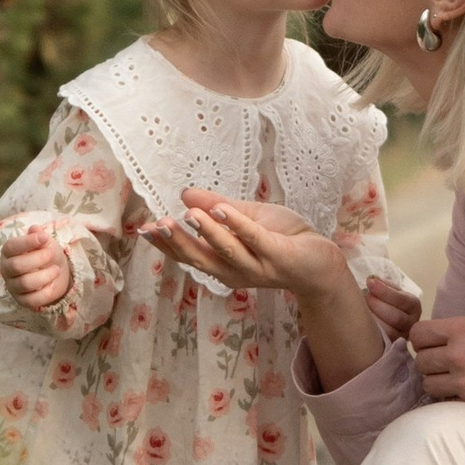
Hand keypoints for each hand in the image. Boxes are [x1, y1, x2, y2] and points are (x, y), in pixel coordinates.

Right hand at [0, 224, 74, 312]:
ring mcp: (13, 287)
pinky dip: (46, 292)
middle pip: (16, 266)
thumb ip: (39, 236)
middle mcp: (7, 270)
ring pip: (24, 283)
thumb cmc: (46, 253)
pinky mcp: (22, 301)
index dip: (27, 242)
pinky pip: (32, 300)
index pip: (11, 247)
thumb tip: (34, 229)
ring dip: (44, 276)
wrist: (56, 271)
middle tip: (51, 254)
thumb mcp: (46, 242)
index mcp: (8, 252)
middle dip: (37, 259)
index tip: (44, 237)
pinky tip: (54, 283)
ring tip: (57, 269)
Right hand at [145, 193, 344, 300]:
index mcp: (223, 263)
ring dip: (207, 233)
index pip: (190, 256)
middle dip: (178, 243)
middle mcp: (236, 271)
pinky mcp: (278, 256)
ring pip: (227, 251)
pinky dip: (238, 226)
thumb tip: (184, 193)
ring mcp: (258, 265)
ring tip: (188, 214)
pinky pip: (255, 240)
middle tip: (157, 225)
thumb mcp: (245, 217)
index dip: (166, 245)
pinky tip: (222, 210)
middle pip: (201, 259)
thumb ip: (216, 206)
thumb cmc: (283, 238)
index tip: (143, 229)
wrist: (321, 260)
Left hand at [364, 271, 423, 344]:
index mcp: (413, 306)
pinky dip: (371, 333)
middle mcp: (411, 323)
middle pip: (397, 318)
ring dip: (373, 319)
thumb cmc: (385, 300)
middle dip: (378, 306)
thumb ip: (381, 283)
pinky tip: (361, 324)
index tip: (370, 282)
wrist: (383, 317)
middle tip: (366, 297)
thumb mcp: (387, 289)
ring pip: (389, 332)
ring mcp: (401, 337)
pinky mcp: (391, 347)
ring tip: (361, 309)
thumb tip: (371, 278)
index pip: (402, 300)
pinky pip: (382, 343)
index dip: (385, 292)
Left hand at [409, 312, 464, 415]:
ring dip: (437, 384)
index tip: (431, 341)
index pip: (419, 334)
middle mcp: (459, 358)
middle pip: (420, 362)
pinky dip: (450, 402)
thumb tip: (458, 332)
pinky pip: (446, 406)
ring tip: (454, 381)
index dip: (422, 338)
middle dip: (429, 361)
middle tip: (443, 363)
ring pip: (428, 387)